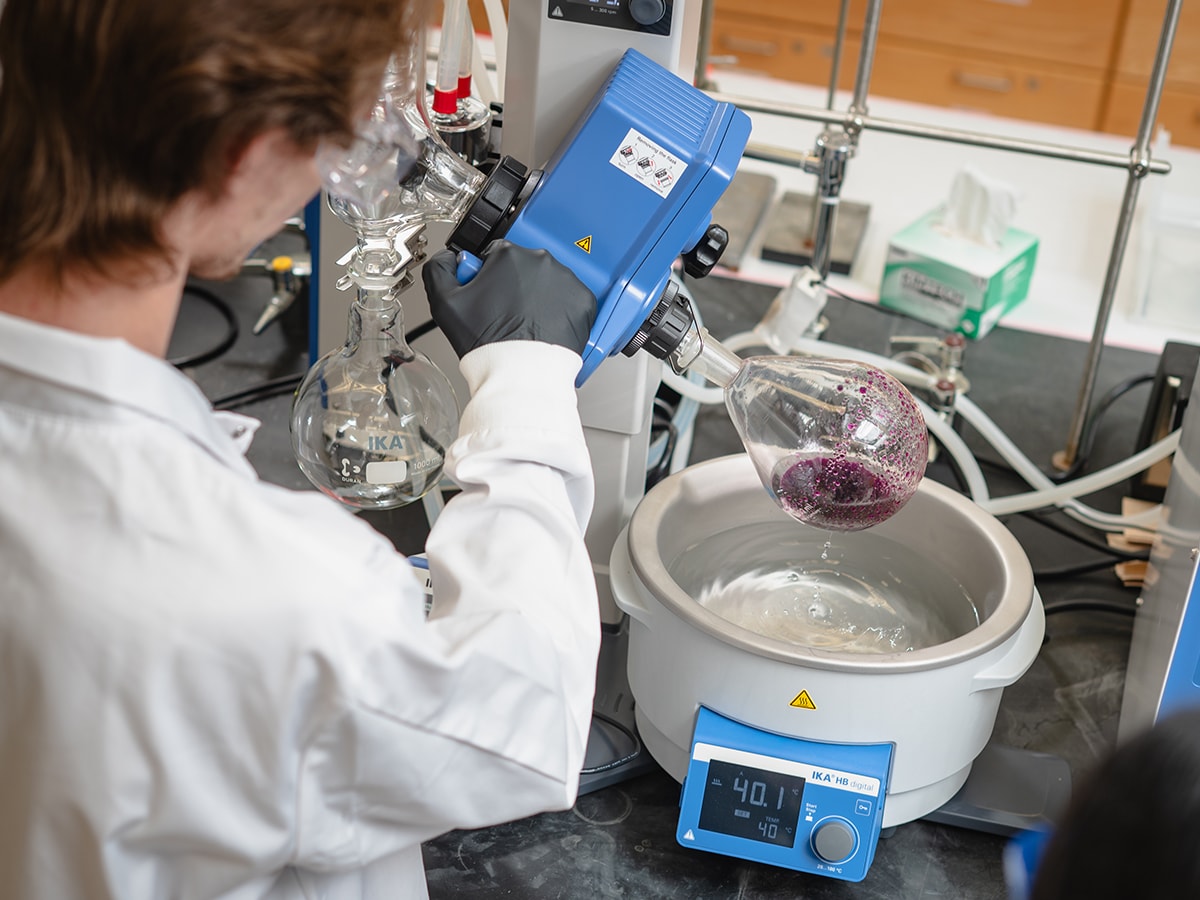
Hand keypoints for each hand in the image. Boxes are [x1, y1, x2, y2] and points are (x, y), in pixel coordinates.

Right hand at [422, 241, 596, 358]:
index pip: (495, 255)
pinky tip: (544, 326)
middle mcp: (541, 261)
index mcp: (509, 255)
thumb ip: (439, 269)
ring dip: (538, 296)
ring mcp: (567, 280)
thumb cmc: (488, 341)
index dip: (488, 277)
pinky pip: (570, 299)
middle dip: (514, 286)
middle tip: (506, 313)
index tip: (489, 296)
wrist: (522, 373)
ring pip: (547, 282)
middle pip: (523, 268)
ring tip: (526, 322)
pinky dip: (560, 310)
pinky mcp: (584, 301)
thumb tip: (448, 257)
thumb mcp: (445, 303)